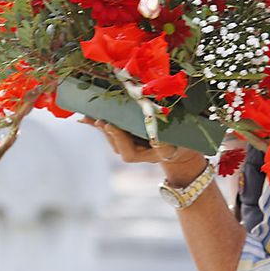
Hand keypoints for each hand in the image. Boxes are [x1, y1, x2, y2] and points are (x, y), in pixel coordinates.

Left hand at [82, 119, 208, 185]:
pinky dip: (98, 123)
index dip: (119, 139)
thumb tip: (156, 140)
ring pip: (112, 136)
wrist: (183, 145)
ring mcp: (130, 144)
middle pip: (116, 144)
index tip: (111, 125)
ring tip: (88, 115)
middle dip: (106, 130)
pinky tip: (84, 118)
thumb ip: (168, 144)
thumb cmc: (185, 142)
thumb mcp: (180, 142)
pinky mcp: (127, 135)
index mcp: (148, 156)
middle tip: (96, 118)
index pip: (128, 153)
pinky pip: (111, 130)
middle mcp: (136, 152)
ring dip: (100, 126)